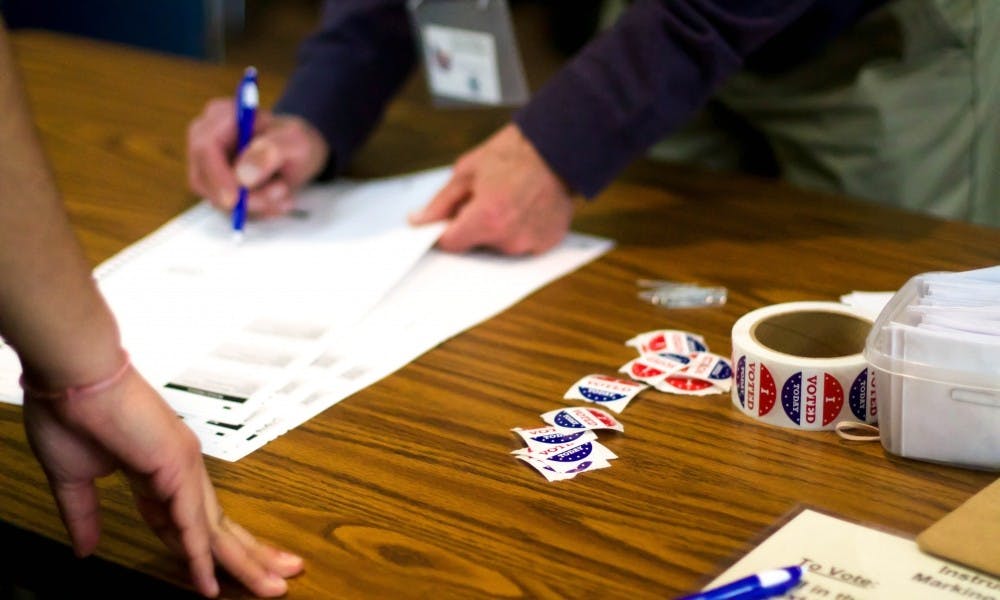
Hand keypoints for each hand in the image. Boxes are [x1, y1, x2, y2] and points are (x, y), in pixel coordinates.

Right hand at [21, 366, 303, 597]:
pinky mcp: (176, 468)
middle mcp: (181, 471)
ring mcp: (183, 468)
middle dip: (249, 557)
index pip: (186, 525)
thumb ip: (84, 516)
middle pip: (217, 527)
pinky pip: (190, 522)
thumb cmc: (71, 413)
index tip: (214, 578)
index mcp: (158, 472)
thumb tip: (85, 549)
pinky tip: (210, 581)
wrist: (73, 376)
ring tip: (271, 588)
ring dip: (244, 563)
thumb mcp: (74, 479)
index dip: (199, 556)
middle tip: (279, 582)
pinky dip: (200, 555)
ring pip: (216, 529)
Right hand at [187, 97, 328, 216]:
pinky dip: (254, 210)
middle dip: (242, 196)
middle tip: (277, 194)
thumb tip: (243, 174)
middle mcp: (206, 137)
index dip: (217, 176)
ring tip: (283, 191)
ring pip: (216, 198)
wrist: (297, 154)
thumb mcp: (295, 141)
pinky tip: (275, 199)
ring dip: (255, 204)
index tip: (236, 198)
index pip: (205, 147)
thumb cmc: (294, 140)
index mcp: (222, 114)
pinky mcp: (214, 186)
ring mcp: (207, 164)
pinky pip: (227, 209)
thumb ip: (272, 151)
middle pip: (204, 178)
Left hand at [409, 123, 575, 254]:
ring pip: (500, 247)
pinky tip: (527, 207)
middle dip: (475, 227)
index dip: (448, 229)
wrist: (558, 147)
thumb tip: (419, 221)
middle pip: (476, 246)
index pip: (451, 244)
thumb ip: (440, 203)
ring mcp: (531, 243)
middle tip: (488, 198)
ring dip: (499, 230)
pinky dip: (521, 230)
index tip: (452, 218)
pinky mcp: (548, 243)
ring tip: (511, 200)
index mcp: (486, 218)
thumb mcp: (467, 171)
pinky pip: (523, 244)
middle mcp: (510, 238)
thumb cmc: (514, 153)